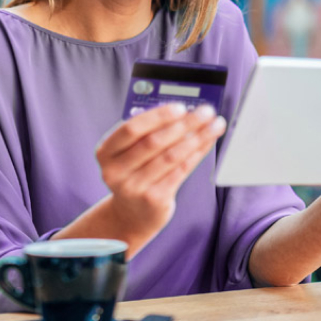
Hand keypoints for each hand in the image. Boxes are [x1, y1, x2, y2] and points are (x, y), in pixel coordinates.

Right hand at [95, 103, 225, 244]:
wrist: (132, 214)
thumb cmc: (136, 171)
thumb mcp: (130, 152)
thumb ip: (148, 132)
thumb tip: (184, 111)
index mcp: (106, 151)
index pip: (131, 128)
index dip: (157, 116)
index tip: (181, 107)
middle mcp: (115, 171)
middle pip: (154, 142)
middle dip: (184, 124)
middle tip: (206, 112)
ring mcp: (133, 188)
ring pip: (171, 156)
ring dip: (197, 138)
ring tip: (214, 125)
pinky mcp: (153, 200)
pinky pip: (180, 171)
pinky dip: (197, 153)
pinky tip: (207, 142)